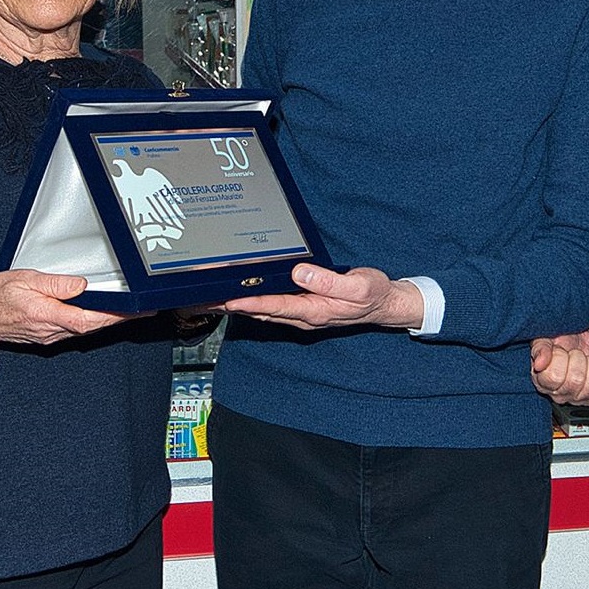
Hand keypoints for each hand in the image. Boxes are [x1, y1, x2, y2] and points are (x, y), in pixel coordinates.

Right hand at [0, 270, 132, 350]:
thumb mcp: (24, 279)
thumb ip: (54, 283)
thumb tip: (81, 285)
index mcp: (45, 314)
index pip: (86, 319)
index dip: (112, 317)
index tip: (131, 310)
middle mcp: (50, 329)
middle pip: (92, 326)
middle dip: (119, 319)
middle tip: (143, 310)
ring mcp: (50, 336)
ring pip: (86, 330)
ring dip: (108, 321)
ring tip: (131, 311)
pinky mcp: (48, 336)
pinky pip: (75, 330)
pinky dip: (93, 323)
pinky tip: (104, 316)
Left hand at [220, 264, 424, 330]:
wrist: (384, 304)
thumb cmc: (372, 294)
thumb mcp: (359, 286)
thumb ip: (329, 281)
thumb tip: (300, 273)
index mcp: (314, 311)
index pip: (275, 307)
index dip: (251, 304)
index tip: (229, 300)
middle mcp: (302, 315)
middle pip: (259, 311)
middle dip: (231, 306)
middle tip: (204, 300)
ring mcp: (300, 312)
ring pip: (261, 310)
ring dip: (236, 305)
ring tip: (211, 298)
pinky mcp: (300, 306)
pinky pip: (270, 305)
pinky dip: (251, 301)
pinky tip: (239, 294)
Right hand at [531, 331, 588, 405]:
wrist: (579, 336)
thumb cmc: (561, 339)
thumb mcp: (545, 338)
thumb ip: (540, 349)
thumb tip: (539, 364)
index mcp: (543, 381)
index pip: (554, 377)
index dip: (560, 359)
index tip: (560, 350)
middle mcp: (560, 394)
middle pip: (576, 381)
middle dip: (579, 359)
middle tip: (575, 353)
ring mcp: (580, 397)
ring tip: (587, 360)